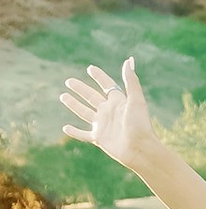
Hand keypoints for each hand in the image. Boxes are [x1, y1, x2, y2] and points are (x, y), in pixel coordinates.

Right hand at [60, 57, 159, 173]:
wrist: (140, 149)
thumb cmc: (140, 125)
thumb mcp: (136, 100)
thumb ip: (131, 80)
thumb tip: (129, 59)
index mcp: (119, 102)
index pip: (107, 86)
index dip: (99, 77)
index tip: (90, 68)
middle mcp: (109, 112)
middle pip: (91, 97)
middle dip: (80, 89)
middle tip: (69, 81)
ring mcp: (103, 125)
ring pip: (84, 112)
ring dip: (74, 104)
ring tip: (63, 96)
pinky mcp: (99, 138)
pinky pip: (83, 134)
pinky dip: (74, 132)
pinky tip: (65, 127)